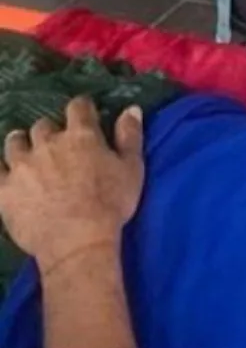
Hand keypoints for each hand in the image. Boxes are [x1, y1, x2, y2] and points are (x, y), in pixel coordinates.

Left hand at [0, 98, 143, 272]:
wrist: (77, 240)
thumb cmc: (111, 204)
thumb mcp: (132, 169)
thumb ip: (130, 136)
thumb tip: (131, 108)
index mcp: (81, 135)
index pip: (78, 107)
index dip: (82, 107)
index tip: (86, 113)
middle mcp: (47, 143)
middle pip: (43, 125)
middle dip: (50, 131)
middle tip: (58, 145)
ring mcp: (21, 165)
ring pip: (14, 142)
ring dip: (22, 143)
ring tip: (27, 153)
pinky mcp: (3, 188)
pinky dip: (3, 169)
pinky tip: (8, 174)